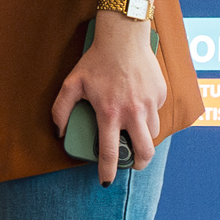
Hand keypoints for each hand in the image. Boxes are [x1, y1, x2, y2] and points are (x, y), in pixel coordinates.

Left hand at [51, 17, 168, 185]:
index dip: (108, 172)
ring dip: (143, 138)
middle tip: (133, 163)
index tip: (106, 182)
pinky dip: (148, 115)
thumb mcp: (72, 83)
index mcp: (110, 113)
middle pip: (144, 152)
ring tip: (133, 132)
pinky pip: (156, 112)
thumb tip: (59, 132)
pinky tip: (137, 104)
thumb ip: (61, 110)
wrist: (123, 37)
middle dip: (139, 164)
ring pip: (152, 133)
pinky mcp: (160, 94)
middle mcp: (133, 112)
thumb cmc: (96, 60)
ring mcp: (149, 103)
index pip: (110, 153)